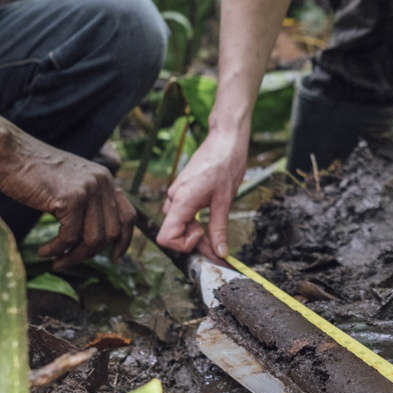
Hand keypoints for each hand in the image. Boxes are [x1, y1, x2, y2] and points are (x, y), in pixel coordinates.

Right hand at [0, 134, 135, 268]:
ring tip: (56, 260)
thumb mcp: (70, 182)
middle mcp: (102, 182)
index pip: (128, 215)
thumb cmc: (33, 171)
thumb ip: (87, 201)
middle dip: (91, 253)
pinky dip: (57, 250)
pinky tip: (44, 251)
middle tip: (68, 261)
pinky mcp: (70, 199)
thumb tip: (95, 236)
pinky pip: (70, 237)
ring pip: (93, 239)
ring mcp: (88, 190)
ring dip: (73, 256)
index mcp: (105, 178)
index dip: (125, 241)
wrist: (10, 153)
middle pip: (112, 233)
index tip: (115, 258)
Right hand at [157, 125, 246, 261]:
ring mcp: (176, 193)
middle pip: (172, 233)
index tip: (203, 237)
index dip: (183, 245)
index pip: (166, 238)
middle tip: (217, 242)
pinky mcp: (182, 190)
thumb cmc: (226, 163)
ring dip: (194, 231)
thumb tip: (220, 253)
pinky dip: (194, 221)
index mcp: (181, 201)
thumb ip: (219, 229)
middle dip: (194, 241)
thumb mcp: (225, 201)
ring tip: (215, 227)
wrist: (225, 139)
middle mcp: (174, 198)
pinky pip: (182, 213)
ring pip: (178, 224)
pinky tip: (210, 217)